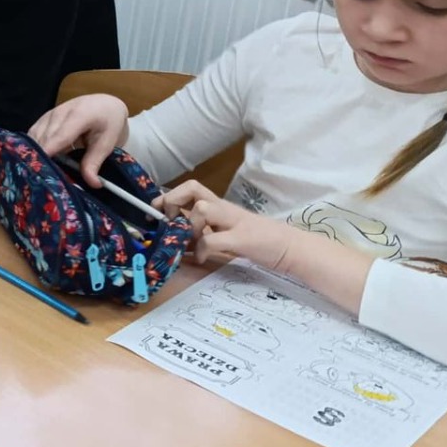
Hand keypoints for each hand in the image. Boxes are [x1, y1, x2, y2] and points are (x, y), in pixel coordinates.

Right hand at [27, 93, 128, 186]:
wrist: (104, 104)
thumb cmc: (108, 123)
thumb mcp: (107, 143)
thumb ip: (95, 161)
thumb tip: (92, 183)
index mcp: (79, 115)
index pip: (59, 136)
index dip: (48, 153)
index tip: (41, 170)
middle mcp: (60, 112)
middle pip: (44, 138)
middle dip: (41, 158)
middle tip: (42, 180)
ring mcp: (49, 114)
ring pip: (35, 136)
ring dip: (35, 153)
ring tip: (39, 173)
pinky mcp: (43, 118)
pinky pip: (33, 134)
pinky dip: (34, 147)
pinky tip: (38, 160)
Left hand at [164, 183, 296, 272]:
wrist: (291, 248)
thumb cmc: (256, 241)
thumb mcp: (224, 233)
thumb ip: (202, 233)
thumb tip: (175, 239)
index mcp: (220, 206)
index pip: (191, 188)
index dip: (169, 196)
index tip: (156, 211)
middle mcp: (225, 209)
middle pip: (192, 188)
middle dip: (172, 202)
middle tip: (169, 221)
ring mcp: (234, 222)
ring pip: (202, 209)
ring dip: (188, 226)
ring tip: (188, 242)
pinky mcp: (243, 239)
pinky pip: (213, 239)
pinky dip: (201, 250)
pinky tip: (201, 259)